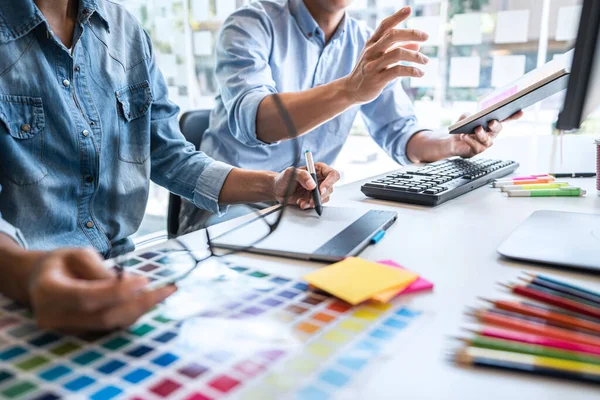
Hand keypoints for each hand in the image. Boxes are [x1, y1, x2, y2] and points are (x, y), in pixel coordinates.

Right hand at [27, 248, 175, 331]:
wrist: (37, 281)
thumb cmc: (60, 263)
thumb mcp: (78, 254)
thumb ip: (99, 269)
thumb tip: (128, 284)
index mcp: (49, 292)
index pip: (87, 298)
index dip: (117, 292)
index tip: (144, 279)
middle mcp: (55, 317)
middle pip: (104, 317)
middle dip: (139, 304)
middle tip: (167, 289)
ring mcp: (67, 330)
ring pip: (111, 325)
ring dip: (140, 309)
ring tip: (163, 292)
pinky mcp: (80, 334)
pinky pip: (110, 327)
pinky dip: (132, 313)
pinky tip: (148, 300)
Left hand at [273, 163, 340, 208]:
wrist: (277, 190)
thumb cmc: (284, 178)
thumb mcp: (290, 173)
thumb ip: (302, 175)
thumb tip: (312, 185)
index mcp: (318, 169)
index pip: (332, 174)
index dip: (329, 182)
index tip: (320, 189)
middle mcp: (320, 179)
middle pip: (330, 188)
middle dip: (320, 196)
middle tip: (310, 199)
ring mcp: (318, 190)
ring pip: (325, 198)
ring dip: (314, 202)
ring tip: (302, 201)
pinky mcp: (314, 199)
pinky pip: (317, 204)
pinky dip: (309, 205)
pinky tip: (301, 203)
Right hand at [343, 6, 428, 103]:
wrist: (351, 90)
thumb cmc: (368, 71)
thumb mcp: (380, 57)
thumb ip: (397, 49)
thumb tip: (418, 45)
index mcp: (372, 43)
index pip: (384, 25)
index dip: (397, 16)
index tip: (409, 9)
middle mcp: (371, 51)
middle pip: (392, 35)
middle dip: (411, 34)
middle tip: (426, 37)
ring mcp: (373, 65)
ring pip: (397, 54)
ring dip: (415, 56)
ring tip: (425, 61)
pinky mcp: (377, 79)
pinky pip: (398, 71)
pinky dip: (412, 71)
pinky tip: (420, 73)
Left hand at [450, 111, 523, 157]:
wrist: (451, 141)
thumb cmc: (462, 128)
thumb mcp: (464, 118)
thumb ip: (468, 115)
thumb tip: (471, 116)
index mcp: (491, 124)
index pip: (505, 119)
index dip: (513, 116)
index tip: (520, 111)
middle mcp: (491, 134)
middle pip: (498, 130)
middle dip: (495, 126)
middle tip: (491, 122)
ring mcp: (485, 143)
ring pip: (487, 139)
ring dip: (482, 134)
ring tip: (476, 129)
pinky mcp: (477, 151)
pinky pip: (476, 146)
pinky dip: (470, 140)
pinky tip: (464, 135)